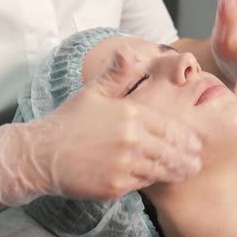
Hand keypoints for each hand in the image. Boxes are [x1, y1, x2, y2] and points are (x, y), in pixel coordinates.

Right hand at [0, 50, 202, 205]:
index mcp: (130, 113)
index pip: (169, 127)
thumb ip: (116, 75)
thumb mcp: (92, 92)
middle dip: (187, 158)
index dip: (185, 138)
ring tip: (185, 174)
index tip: (195, 143)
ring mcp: (124, 164)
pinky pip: (141, 184)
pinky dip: (151, 182)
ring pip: (160, 169)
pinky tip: (158, 181)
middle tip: (196, 163)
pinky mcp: (114, 185)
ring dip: (175, 172)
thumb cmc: (67, 121)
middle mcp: (132, 139)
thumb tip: (127, 50)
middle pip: (170, 151)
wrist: (39, 152)